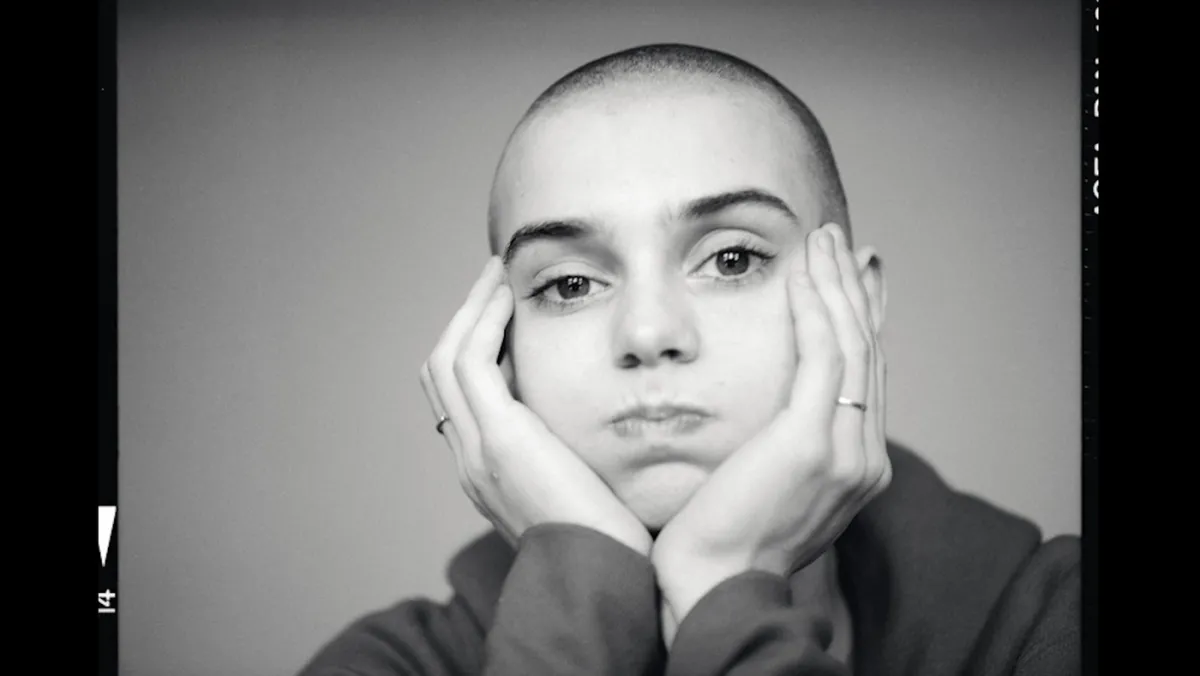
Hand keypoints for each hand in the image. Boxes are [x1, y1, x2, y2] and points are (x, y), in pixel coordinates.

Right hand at [419, 257, 652, 556]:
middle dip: (464, 320)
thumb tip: (596, 411)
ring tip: (496, 274)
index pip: (461, 396)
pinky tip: (506, 297)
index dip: (476, 347)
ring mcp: (477, 450)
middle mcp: (470, 459)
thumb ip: (574, 449)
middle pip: (440, 372)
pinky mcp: (499, 440)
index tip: (506, 311)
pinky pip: (470, 363)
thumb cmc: (611, 538)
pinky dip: (483, 323)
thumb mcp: (585, 484)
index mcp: (487, 471)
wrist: (604, 577)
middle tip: (493, 281)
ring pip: (446, 360)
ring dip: (469, 311)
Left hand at [652, 223, 889, 639]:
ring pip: (851, 346)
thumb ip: (787, 449)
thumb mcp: (769, 488)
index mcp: (858, 468)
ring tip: (824, 240)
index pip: (866, 377)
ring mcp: (844, 451)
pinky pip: (820, 357)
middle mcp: (864, 457)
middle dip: (854, 291)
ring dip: (836, 285)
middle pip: (867, 353)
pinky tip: (802, 275)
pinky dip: (814, 309)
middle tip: (842, 244)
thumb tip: (775, 414)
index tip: (856, 280)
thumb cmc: (724, 541)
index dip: (864, 322)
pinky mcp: (810, 441)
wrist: (715, 586)